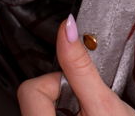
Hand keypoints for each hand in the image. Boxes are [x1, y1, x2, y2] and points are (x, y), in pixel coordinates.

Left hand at [17, 16, 134, 115]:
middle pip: (33, 99)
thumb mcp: (104, 101)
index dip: (57, 83)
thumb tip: (67, 28)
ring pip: (39, 110)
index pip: (30, 90)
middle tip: (84, 108)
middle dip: (60, 96)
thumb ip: (80, 65)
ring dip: (61, 107)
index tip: (77, 90)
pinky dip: (62, 115)